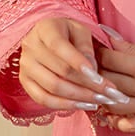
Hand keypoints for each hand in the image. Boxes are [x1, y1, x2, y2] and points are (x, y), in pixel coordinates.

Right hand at [16, 16, 132, 113]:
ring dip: (79, 97)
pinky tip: (83, 106)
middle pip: (60, 71)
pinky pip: (43, 99)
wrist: (47, 38)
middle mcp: (31, 47)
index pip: (60, 46)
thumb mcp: (81, 31)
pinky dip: (65, 105)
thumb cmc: (67, 33)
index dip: (79, 63)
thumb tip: (92, 70)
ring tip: (100, 101)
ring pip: (53, 88)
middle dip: (88, 85)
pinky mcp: (25, 82)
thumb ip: (87, 47)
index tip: (99, 77)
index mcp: (45, 29)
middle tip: (109, 94)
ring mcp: (25, 66)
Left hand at [92, 39, 134, 132]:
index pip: (107, 60)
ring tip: (101, 92)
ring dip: (104, 99)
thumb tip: (107, 38)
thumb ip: (131, 48)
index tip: (94, 51)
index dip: (97, 54)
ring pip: (115, 105)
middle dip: (98, 74)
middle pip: (108, 82)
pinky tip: (115, 116)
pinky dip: (120, 122)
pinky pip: (133, 126)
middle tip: (93, 70)